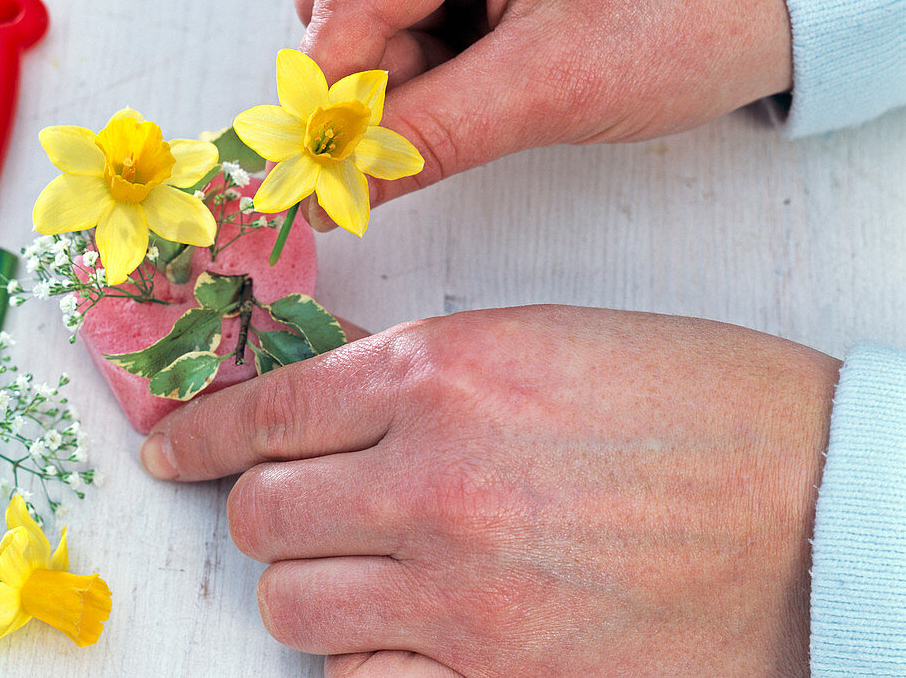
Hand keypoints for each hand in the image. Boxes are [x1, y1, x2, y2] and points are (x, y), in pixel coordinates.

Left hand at [141, 306, 838, 676]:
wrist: (816, 506)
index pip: (267, 408)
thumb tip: (317, 392)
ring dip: (309, 586)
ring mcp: (462, 596)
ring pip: (293, 609)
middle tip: (295, 506)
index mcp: (442, 373)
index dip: (201, 430)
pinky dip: (364, 658)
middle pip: (261, 516)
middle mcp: (434, 482)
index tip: (172, 451)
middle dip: (262, 509)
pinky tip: (406, 631)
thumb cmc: (693, 404)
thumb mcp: (539, 343)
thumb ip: (411, 372)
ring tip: (360, 569)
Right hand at [295, 0, 791, 227]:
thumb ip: (428, 138)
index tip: (331, 175)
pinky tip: (490, 65)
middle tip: (449, 119)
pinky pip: (404, 6)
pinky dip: (429, 57)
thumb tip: (334, 186)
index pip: (346, 1)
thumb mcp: (550, 90)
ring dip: (405, 72)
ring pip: (366, 8)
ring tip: (493, 84)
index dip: (331, 98)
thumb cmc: (686, 18)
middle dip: (377, 80)